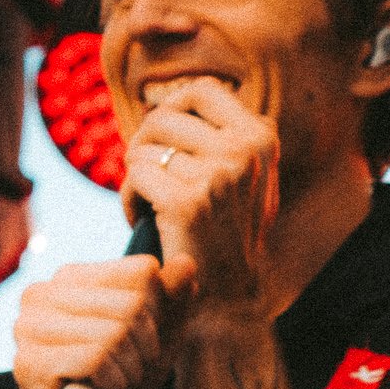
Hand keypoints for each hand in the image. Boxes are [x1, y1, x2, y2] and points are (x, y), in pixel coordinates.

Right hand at [13, 254, 196, 388]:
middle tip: (124, 368)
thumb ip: (174, 297)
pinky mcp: (28, 362)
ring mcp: (27, 327)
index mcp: (70, 277)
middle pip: (132, 305)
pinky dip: (111, 383)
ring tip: (110, 382)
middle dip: (143, 347)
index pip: (143, 272)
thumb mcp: (160, 336)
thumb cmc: (123, 380)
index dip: (156, 314)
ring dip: (127, 370)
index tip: (138, 340)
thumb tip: (186, 263)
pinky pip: (96, 359)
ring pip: (114, 332)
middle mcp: (40, 293)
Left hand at [121, 78, 278, 325]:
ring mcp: (219, 176)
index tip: (161, 138)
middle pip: (163, 117)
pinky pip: (135, 177)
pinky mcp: (189, 203)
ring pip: (143, 150)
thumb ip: (223, 135)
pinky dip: (129, 200)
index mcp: (260, 138)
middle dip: (143, 145)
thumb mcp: (243, 177)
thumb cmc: (225, 234)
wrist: (228, 298)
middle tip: (147, 176)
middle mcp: (244, 151)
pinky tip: (143, 221)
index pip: (202, 90)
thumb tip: (176, 96)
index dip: (170, 107)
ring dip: (136, 177)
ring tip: (151, 205)